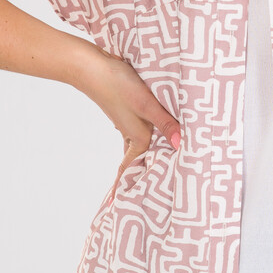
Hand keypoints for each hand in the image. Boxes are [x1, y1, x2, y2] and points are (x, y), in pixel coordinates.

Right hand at [68, 41, 181, 184]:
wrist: (91, 66)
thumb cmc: (117, 84)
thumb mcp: (146, 103)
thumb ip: (165, 122)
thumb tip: (180, 144)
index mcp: (138, 137)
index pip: (133, 169)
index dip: (127, 187)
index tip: (119, 206)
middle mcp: (133, 132)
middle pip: (139, 160)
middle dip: (141, 176)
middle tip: (148, 195)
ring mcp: (129, 121)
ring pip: (140, 144)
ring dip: (146, 155)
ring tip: (154, 168)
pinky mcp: (128, 108)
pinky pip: (141, 127)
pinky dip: (148, 133)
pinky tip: (154, 132)